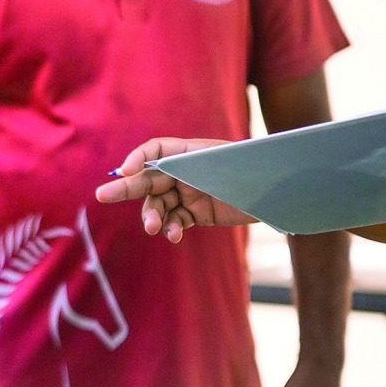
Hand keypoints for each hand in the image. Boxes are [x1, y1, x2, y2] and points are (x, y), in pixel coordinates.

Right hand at [95, 137, 256, 241]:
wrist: (283, 195)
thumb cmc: (254, 171)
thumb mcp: (220, 163)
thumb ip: (185, 165)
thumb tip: (146, 169)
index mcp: (189, 152)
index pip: (154, 151)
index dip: (137, 159)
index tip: (125, 171)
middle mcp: (185, 172)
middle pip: (148, 179)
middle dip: (126, 188)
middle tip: (102, 195)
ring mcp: (189, 194)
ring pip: (159, 205)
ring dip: (152, 216)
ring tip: (151, 227)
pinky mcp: (197, 214)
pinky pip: (175, 221)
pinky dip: (170, 228)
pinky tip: (173, 235)